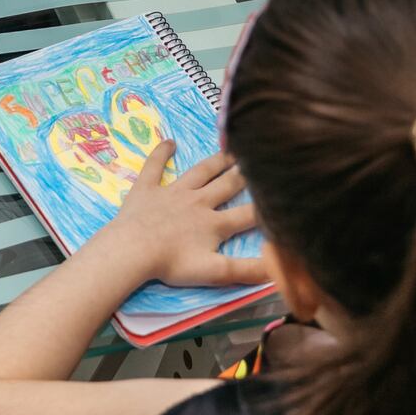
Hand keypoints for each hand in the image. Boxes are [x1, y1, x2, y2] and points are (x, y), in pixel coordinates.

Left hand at [96, 143, 268, 288]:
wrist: (132, 249)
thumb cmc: (171, 263)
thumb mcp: (215, 272)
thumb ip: (248, 270)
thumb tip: (280, 268)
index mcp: (215, 223)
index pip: (248, 214)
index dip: (267, 206)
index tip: (283, 194)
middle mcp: (198, 202)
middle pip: (227, 185)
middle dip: (244, 175)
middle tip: (259, 160)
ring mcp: (172, 192)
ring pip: (199, 172)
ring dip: (216, 162)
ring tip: (230, 151)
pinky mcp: (146, 189)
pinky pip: (155, 166)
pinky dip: (161, 153)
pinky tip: (168, 142)